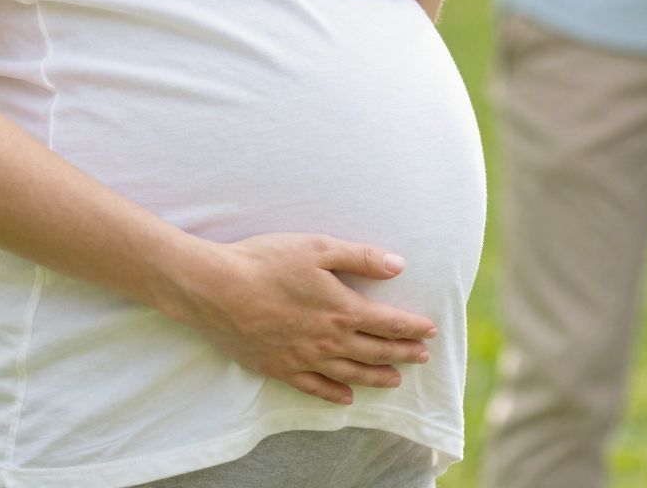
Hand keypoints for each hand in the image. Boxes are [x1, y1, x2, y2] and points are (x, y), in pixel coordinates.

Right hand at [171, 233, 436, 404]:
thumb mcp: (318, 248)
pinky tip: (346, 398)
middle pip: (375, 351)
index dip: (411, 327)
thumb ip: (360, 258)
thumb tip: (398, 264)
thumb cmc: (267, 261)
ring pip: (351, 374)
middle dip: (403, 354)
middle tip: (422, 356)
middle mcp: (328, 340)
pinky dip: (335, 394)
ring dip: (376, 377)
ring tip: (395, 380)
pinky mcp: (280, 369)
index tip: (430, 330)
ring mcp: (304, 359)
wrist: (216, 290)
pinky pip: (315, 388)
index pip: (388, 323)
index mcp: (342, 309)